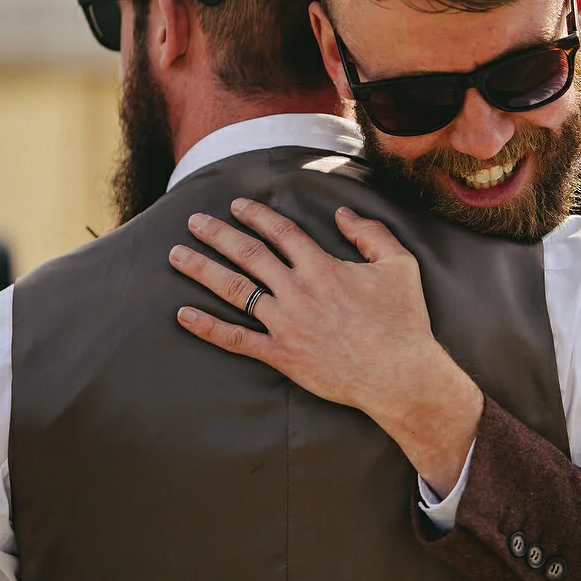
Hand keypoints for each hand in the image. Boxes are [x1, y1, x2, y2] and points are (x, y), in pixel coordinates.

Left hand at [170, 199, 481, 493]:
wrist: (399, 375)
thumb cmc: (404, 321)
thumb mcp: (399, 265)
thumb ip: (371, 233)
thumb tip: (342, 213)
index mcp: (322, 267)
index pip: (281, 231)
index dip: (257, 215)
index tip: (237, 205)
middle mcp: (297, 290)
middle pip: (248, 253)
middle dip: (217, 234)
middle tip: (193, 221)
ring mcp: (285, 323)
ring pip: (235, 290)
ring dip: (202, 269)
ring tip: (177, 255)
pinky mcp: (281, 355)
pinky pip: (236, 339)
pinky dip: (207, 327)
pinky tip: (183, 315)